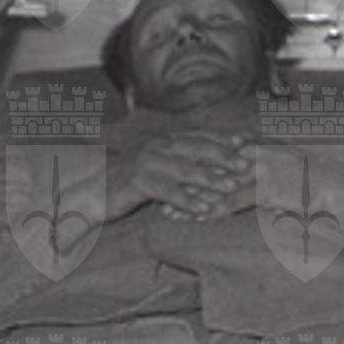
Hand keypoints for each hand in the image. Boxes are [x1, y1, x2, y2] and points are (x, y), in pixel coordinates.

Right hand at [110, 128, 258, 220]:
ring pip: (184, 170)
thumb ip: (179, 162)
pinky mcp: (137, 181)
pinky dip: (187, 200)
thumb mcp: (156, 167)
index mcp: (164, 139)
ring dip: (209, 178)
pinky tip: (203, 208)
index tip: (248, 143)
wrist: (94, 193)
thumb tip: (207, 163)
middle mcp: (156, 146)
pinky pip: (167, 191)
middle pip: (196, 149)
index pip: (199, 136)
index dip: (224, 139)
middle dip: (223, 156)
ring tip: (230, 186)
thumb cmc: (129, 184)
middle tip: (246, 164)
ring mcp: (146, 162)